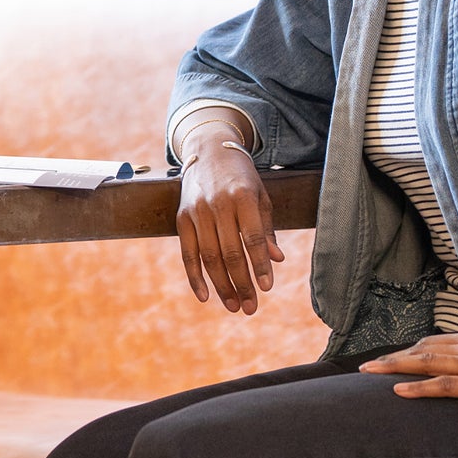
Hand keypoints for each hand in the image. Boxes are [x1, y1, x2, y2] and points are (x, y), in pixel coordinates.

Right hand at [176, 125, 282, 314]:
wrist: (208, 151)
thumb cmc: (241, 177)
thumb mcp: (261, 196)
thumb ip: (267, 229)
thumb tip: (276, 260)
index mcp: (242, 196)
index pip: (252, 238)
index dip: (259, 265)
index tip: (266, 288)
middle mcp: (217, 204)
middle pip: (230, 252)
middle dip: (242, 283)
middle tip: (251, 307)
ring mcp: (196, 212)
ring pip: (209, 257)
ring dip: (221, 286)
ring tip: (234, 306)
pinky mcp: (181, 218)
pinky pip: (187, 254)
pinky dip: (195, 277)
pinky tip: (205, 296)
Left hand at [359, 331, 457, 414]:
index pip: (435, 342)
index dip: (410, 350)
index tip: (391, 357)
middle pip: (421, 350)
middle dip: (391, 358)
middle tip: (366, 368)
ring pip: (425, 363)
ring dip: (393, 368)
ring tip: (368, 374)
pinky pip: (443, 386)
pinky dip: (417, 388)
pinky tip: (397, 391)